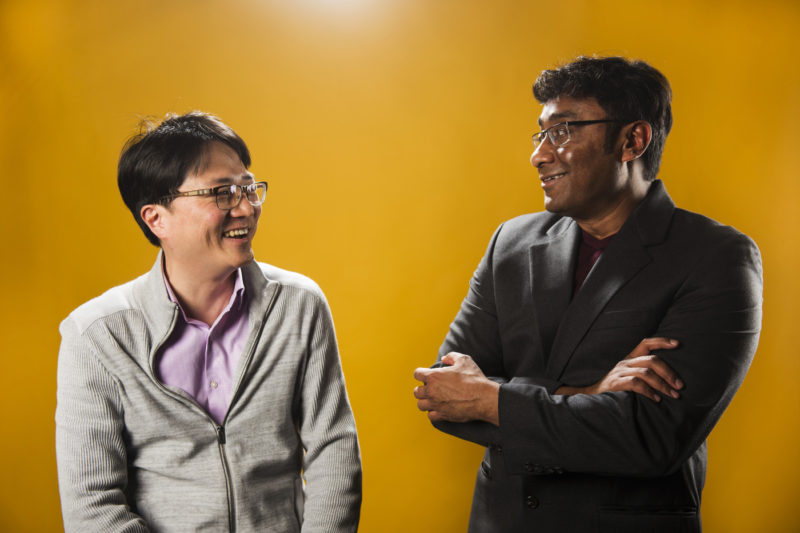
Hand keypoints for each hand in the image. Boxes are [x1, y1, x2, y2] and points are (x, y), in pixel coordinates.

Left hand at [414, 353, 499, 424]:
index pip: (417, 374)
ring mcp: (436, 404)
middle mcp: (432, 391)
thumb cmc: (474, 379)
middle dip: (422, 389)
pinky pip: (430, 416)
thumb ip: (452, 357)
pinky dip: (433, 412)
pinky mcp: (443, 415)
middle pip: (417, 391)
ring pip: (421, 405)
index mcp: (434, 376)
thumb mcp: (464, 360)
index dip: (421, 373)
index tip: (425, 375)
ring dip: (425, 401)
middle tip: (430, 388)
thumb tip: (445, 358)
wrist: (483, 398)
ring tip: (432, 399)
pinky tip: (439, 408)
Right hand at [556, 337, 682, 401]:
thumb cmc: (615, 390)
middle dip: (669, 372)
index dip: (661, 342)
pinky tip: (656, 399)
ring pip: (646, 372)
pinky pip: (636, 384)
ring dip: (663, 384)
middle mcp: (625, 362)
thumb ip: (644, 375)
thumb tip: (669, 380)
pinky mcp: (616, 383)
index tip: (677, 344)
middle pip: (652, 359)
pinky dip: (649, 391)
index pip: (645, 343)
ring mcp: (619, 372)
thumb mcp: (628, 377)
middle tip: (679, 385)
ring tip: (673, 394)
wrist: (591, 398)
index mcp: (629, 359)